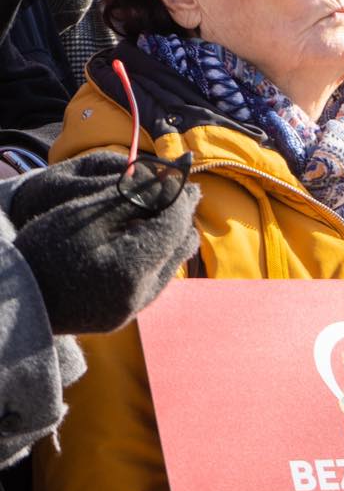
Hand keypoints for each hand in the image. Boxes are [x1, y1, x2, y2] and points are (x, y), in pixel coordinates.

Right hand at [9, 151, 199, 334]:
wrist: (12, 295)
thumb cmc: (43, 248)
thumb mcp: (87, 215)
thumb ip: (134, 198)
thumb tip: (171, 181)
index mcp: (130, 269)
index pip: (174, 225)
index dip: (180, 197)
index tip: (180, 176)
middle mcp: (138, 295)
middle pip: (179, 247)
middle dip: (180, 216)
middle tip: (176, 190)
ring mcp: (131, 309)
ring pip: (171, 264)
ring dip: (170, 235)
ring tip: (159, 210)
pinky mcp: (122, 314)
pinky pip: (154, 280)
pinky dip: (154, 255)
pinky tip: (142, 236)